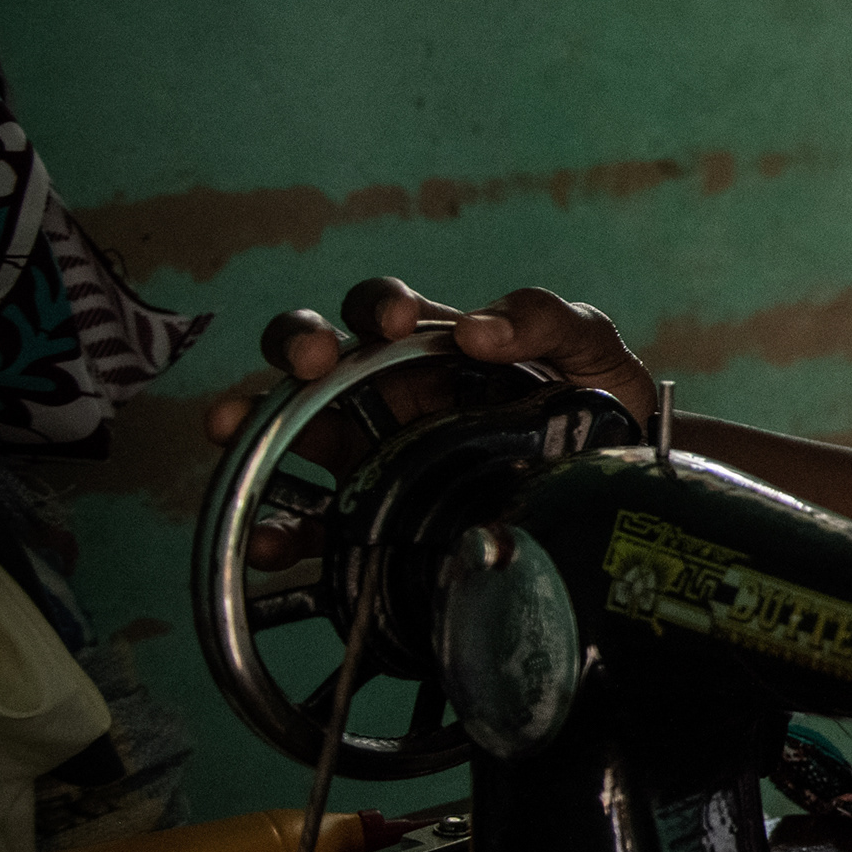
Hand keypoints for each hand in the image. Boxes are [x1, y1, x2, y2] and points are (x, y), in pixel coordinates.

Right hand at [205, 282, 659, 555]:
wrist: (617, 492)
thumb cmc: (597, 402)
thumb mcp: (589, 349)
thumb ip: (546, 320)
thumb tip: (478, 329)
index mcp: (434, 347)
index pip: (384, 311)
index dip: (377, 306)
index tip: (396, 321)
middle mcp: (388, 393)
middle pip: (314, 359)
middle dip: (296, 350)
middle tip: (308, 365)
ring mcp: (370, 456)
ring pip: (289, 435)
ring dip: (253, 431)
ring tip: (234, 437)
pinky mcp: (368, 520)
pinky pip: (309, 527)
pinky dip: (279, 533)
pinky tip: (272, 544)